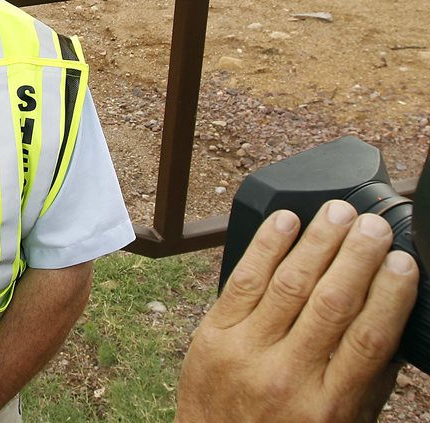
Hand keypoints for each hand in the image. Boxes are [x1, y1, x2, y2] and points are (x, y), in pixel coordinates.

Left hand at [175, 199, 418, 422]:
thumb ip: (366, 380)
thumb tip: (393, 321)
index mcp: (329, 405)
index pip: (367, 338)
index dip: (389, 294)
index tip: (404, 262)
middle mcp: (287, 376)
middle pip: (330, 303)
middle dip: (355, 256)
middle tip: (373, 224)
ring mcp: (245, 352)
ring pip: (288, 284)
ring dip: (316, 242)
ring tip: (337, 213)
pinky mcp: (212, 334)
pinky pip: (243, 281)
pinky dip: (265, 247)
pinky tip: (285, 222)